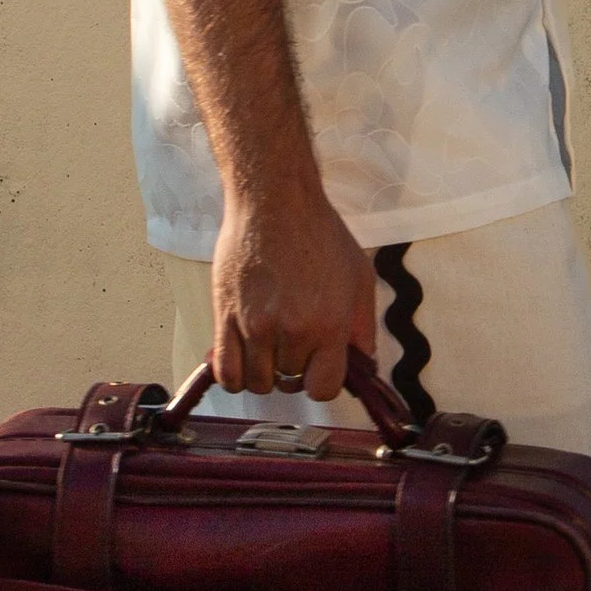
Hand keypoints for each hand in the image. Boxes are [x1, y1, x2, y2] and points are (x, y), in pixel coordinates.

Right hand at [212, 186, 377, 403]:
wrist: (274, 202)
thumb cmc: (318, 233)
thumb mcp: (359, 277)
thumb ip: (362, 328)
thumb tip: (365, 365)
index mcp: (328, 325)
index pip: (323, 389)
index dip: (321, 380)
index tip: (319, 366)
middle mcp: (291, 331)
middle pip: (288, 384)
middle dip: (293, 370)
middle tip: (293, 343)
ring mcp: (254, 326)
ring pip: (256, 382)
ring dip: (263, 372)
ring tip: (268, 347)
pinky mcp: (225, 317)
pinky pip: (226, 372)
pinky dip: (234, 375)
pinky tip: (243, 356)